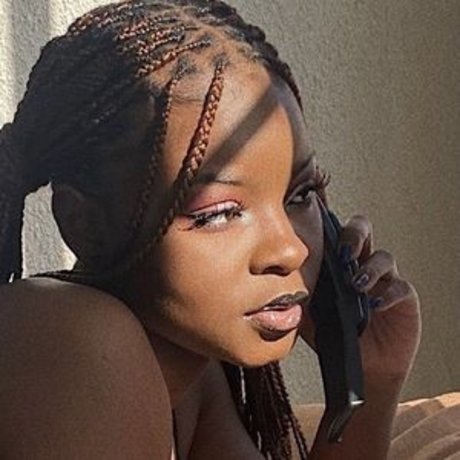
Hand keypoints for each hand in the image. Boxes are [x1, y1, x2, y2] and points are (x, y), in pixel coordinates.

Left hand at [301, 214, 420, 382]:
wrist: (360, 367)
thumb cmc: (332, 335)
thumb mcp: (307, 313)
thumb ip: (297, 295)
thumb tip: (277, 283)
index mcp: (338, 264)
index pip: (336, 235)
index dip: (330, 228)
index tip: (318, 230)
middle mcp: (361, 265)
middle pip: (364, 232)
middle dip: (354, 234)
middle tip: (344, 250)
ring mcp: (384, 280)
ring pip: (383, 257)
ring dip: (370, 268)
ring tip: (356, 284)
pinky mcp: (403, 299)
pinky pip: (400, 288)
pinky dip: (388, 293)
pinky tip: (375, 305)